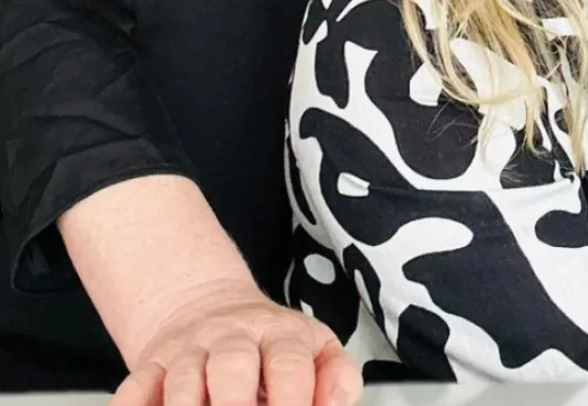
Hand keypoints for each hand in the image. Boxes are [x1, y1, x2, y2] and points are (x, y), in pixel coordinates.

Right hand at [110, 280, 361, 405]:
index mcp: (281, 334)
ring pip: (182, 381)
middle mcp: (233, 338)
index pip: (288, 363)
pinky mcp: (149, 367)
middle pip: (232, 365)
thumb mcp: (315, 351)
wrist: (208, 308)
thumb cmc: (272, 348)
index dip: (292, 400)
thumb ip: (337, 379)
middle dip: (235, 404)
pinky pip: (133, 391)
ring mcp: (188, 351)